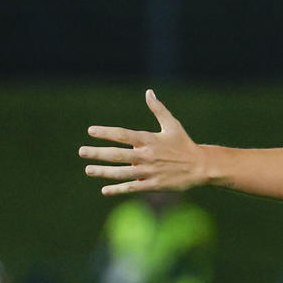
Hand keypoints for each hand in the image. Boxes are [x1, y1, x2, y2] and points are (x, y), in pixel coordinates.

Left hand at [80, 91, 206, 195]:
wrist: (201, 167)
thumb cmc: (184, 144)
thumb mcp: (172, 124)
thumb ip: (158, 109)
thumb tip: (149, 92)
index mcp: (149, 140)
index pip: (122, 134)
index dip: (106, 132)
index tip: (91, 131)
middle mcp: (146, 156)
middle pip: (117, 154)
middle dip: (97, 153)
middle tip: (81, 151)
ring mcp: (149, 172)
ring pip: (121, 173)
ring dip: (102, 171)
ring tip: (88, 169)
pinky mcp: (153, 185)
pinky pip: (131, 188)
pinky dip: (117, 189)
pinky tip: (105, 190)